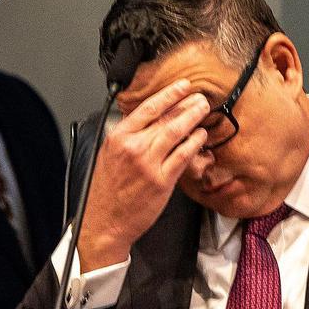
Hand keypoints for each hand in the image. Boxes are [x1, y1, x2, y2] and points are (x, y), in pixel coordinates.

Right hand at [78, 80, 209, 268]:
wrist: (105, 221)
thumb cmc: (106, 191)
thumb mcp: (109, 155)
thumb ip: (128, 137)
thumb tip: (149, 121)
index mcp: (119, 138)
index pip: (148, 108)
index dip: (168, 95)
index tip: (182, 86)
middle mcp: (134, 147)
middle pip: (166, 118)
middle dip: (186, 104)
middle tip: (200, 97)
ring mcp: (149, 164)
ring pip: (176, 133)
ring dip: (193, 118)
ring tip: (204, 110)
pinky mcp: (162, 181)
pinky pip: (183, 156)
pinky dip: (194, 143)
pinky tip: (201, 136)